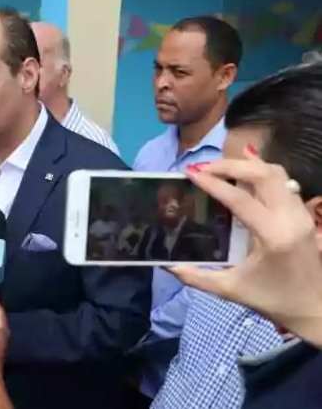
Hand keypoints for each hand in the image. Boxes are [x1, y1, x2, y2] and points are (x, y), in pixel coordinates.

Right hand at [169, 148, 321, 343]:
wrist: (315, 308)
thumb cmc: (273, 300)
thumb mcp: (231, 290)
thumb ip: (197, 277)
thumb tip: (167, 266)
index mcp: (273, 236)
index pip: (240, 199)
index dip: (213, 183)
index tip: (190, 173)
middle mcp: (291, 218)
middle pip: (263, 174)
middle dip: (230, 165)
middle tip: (202, 168)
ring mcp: (301, 214)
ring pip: (276, 173)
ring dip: (246, 165)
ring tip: (219, 168)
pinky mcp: (303, 214)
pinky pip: (283, 182)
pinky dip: (260, 173)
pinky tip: (243, 173)